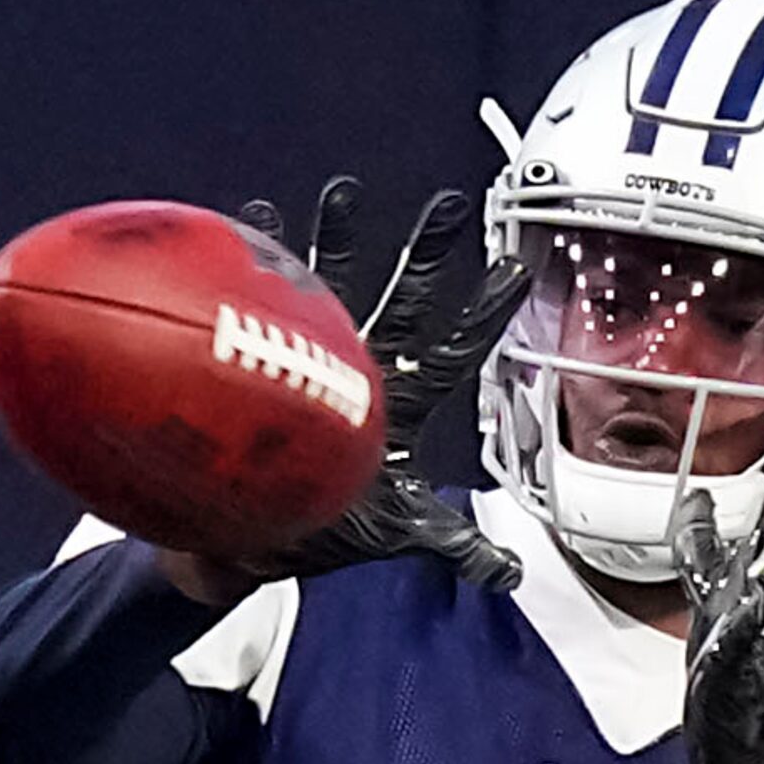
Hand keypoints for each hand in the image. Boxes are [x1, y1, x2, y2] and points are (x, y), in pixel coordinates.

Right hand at [187, 179, 528, 594]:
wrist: (252, 537)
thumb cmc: (322, 528)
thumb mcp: (396, 532)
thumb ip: (451, 541)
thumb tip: (508, 572)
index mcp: (401, 403)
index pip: (453, 351)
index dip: (482, 314)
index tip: (511, 271)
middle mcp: (363, 368)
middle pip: (402, 300)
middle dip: (424, 254)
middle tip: (445, 206)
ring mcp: (314, 356)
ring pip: (332, 286)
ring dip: (338, 239)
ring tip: (344, 191)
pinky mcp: (262, 354)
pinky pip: (259, 298)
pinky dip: (255, 260)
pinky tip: (254, 223)